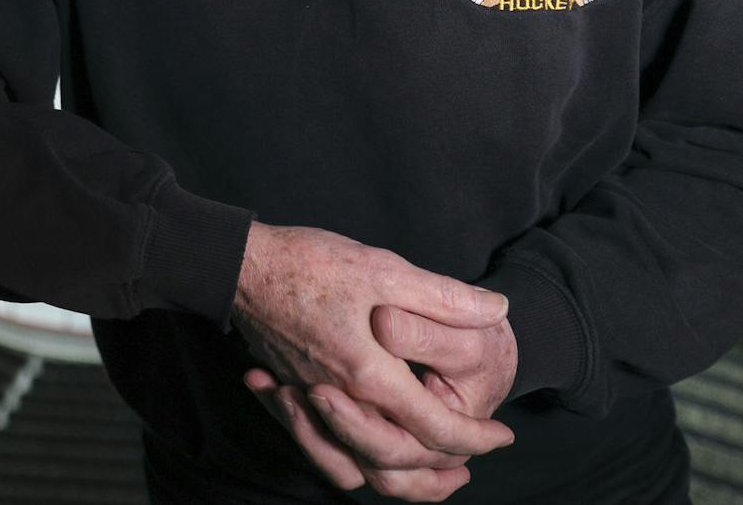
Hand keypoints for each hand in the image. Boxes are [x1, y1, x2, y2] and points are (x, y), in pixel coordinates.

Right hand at [232, 224, 513, 498]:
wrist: (240, 264)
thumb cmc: (310, 263)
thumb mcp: (383, 269)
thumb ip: (442, 296)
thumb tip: (496, 310)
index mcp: (369, 375)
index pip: (434, 429)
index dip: (475, 438)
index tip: (503, 436)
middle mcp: (339, 401)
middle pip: (397, 463)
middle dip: (440, 472)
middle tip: (471, 464)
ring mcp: (310, 401)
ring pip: (356, 467)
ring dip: (396, 478)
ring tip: (426, 470)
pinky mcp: (291, 392)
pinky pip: (323, 450)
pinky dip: (348, 460)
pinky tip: (363, 449)